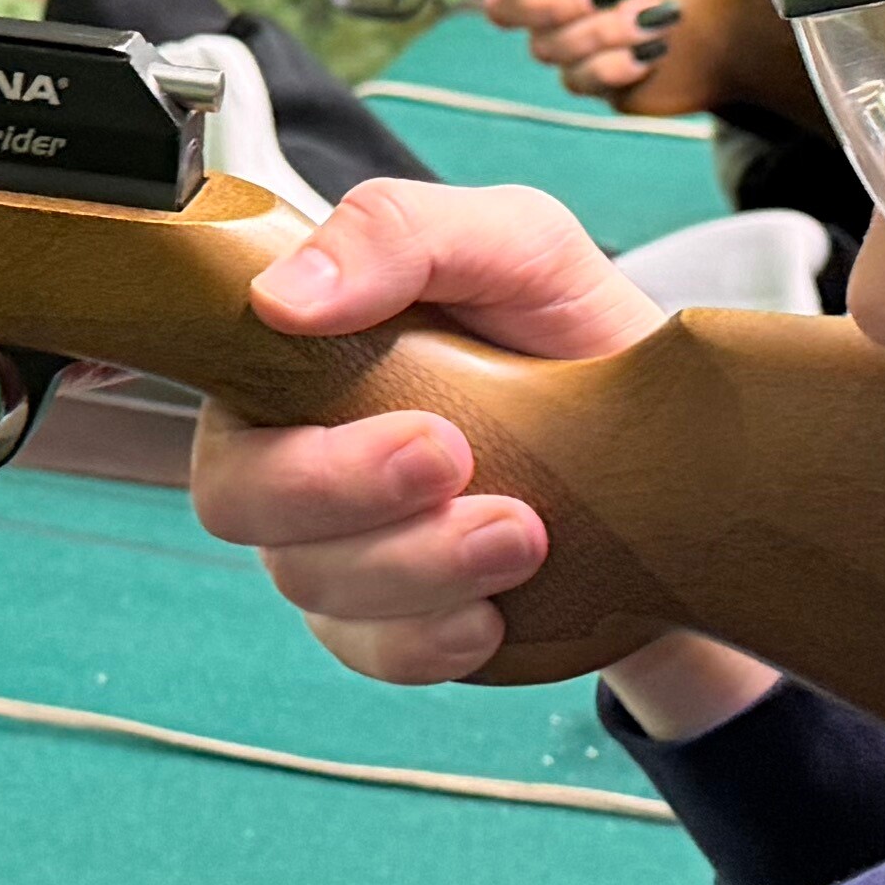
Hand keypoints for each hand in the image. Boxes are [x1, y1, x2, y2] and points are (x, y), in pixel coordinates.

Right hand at [189, 178, 772, 735]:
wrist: (672, 462)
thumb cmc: (573, 335)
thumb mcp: (519, 245)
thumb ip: (402, 233)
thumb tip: (285, 296)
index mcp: (301, 348)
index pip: (212, 371)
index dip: (251, 394)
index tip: (370, 386)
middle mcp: (295, 450)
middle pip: (236, 496)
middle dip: (340, 487)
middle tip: (455, 456)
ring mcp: (337, 548)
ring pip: (311, 581)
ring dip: (418, 563)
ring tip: (525, 531)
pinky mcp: (391, 626)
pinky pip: (373, 652)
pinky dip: (432, 638)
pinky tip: (494, 610)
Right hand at [486, 0, 733, 101]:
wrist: (742, 6)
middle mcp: (557, 4)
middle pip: (508, 11)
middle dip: (561, 0)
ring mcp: (576, 46)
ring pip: (547, 49)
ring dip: (603, 31)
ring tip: (657, 16)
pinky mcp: (602, 80)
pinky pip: (580, 81)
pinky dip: (617, 64)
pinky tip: (652, 51)